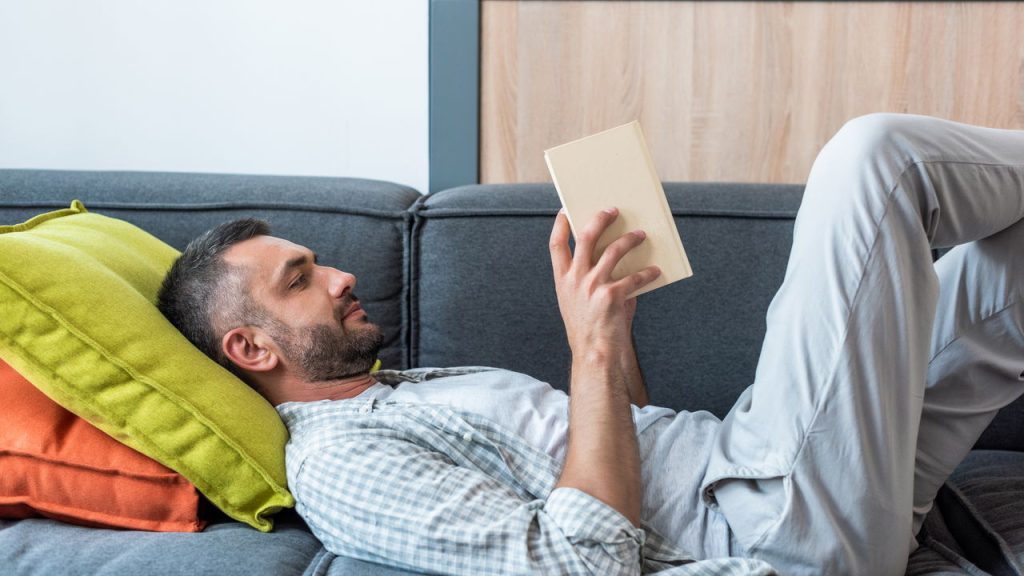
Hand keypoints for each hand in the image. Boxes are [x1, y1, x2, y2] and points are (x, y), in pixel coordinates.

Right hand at [549, 207, 660, 358]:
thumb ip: (591, 278)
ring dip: (629, 239)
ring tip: (640, 234)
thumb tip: (615, 255)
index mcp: (562, 280)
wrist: (595, 354)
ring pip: (613, 250)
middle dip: (600, 219)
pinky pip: (634, 277)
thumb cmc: (590, 327)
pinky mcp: (612, 295)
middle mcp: (574, 280)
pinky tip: (656, 271)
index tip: (565, 212)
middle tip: (612, 210)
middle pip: (586, 237)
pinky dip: (648, 273)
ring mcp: (592, 286)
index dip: (559, 225)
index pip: (556, 245)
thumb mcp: (580, 301)